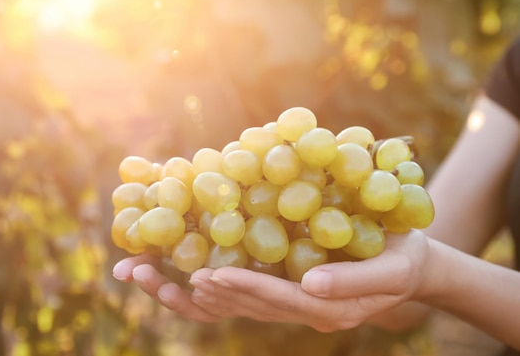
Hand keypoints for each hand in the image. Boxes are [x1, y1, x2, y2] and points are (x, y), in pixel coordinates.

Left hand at [113, 230, 430, 330]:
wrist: (410, 262)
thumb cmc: (404, 260)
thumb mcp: (391, 269)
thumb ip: (354, 282)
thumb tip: (309, 287)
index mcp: (325, 308)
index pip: (274, 300)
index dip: (241, 289)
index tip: (207, 278)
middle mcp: (301, 309)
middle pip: (246, 305)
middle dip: (202, 293)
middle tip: (158, 277)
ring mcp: (293, 300)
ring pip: (239, 301)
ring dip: (198, 290)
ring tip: (157, 274)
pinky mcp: (288, 285)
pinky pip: (247, 287)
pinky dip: (216, 279)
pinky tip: (190, 266)